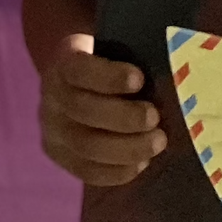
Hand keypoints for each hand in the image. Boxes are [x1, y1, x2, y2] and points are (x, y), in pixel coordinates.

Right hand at [39, 34, 164, 186]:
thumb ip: (131, 55)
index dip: (109, 76)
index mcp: (64, 63)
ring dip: (126, 148)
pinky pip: (86, 172)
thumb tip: (170, 67)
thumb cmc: (107, 64)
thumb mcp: (112, 50)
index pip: (79, 69)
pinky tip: (142, 163)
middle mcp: (51, 97)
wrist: (78, 86)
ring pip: (85, 146)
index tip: (140, 79)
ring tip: (157, 142)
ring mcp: (52, 130)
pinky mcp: (60, 157)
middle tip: (155, 118)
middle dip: (124, 117)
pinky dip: (118, 171)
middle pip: (82, 110)